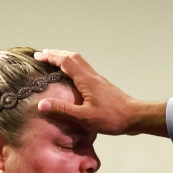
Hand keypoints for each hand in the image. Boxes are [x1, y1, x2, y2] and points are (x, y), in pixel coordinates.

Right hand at [33, 50, 168, 136]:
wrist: (135, 117)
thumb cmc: (112, 118)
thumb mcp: (84, 117)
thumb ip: (63, 110)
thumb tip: (42, 104)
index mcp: (86, 80)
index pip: (65, 62)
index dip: (50, 57)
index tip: (37, 56)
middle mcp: (92, 76)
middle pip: (73, 57)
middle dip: (56, 54)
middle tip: (43, 54)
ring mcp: (98, 80)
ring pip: (80, 62)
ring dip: (65, 59)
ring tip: (54, 62)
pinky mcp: (102, 86)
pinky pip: (85, 70)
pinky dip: (74, 67)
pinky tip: (72, 77)